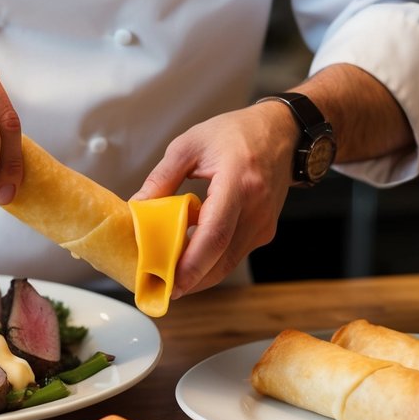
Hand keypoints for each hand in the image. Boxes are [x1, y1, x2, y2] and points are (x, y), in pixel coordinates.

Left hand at [132, 104, 297, 295]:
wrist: (280, 133)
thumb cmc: (236, 133)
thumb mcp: (190, 145)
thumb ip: (162, 178)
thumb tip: (138, 207)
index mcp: (238, 182)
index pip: (215, 233)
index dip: (192, 263)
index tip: (168, 281)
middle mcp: (256, 208)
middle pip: (222, 259)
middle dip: (190, 279)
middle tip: (158, 287)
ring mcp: (264, 224)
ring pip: (228, 263)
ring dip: (199, 274)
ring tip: (167, 276)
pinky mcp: (264, 231)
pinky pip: (234, 254)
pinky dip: (211, 261)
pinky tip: (188, 257)